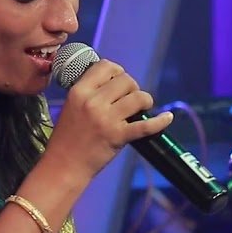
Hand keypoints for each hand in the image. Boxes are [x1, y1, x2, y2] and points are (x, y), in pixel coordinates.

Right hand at [44, 60, 173, 182]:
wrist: (64, 165)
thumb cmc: (68, 137)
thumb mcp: (72, 106)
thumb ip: (90, 92)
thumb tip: (115, 81)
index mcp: (79, 91)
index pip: (106, 66)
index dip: (117, 71)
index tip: (119, 82)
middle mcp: (93, 102)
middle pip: (125, 79)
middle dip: (133, 87)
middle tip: (130, 99)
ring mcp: (106, 119)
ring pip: (138, 97)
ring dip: (145, 100)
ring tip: (142, 107)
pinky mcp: (118, 136)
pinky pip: (146, 125)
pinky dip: (160, 121)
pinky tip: (167, 118)